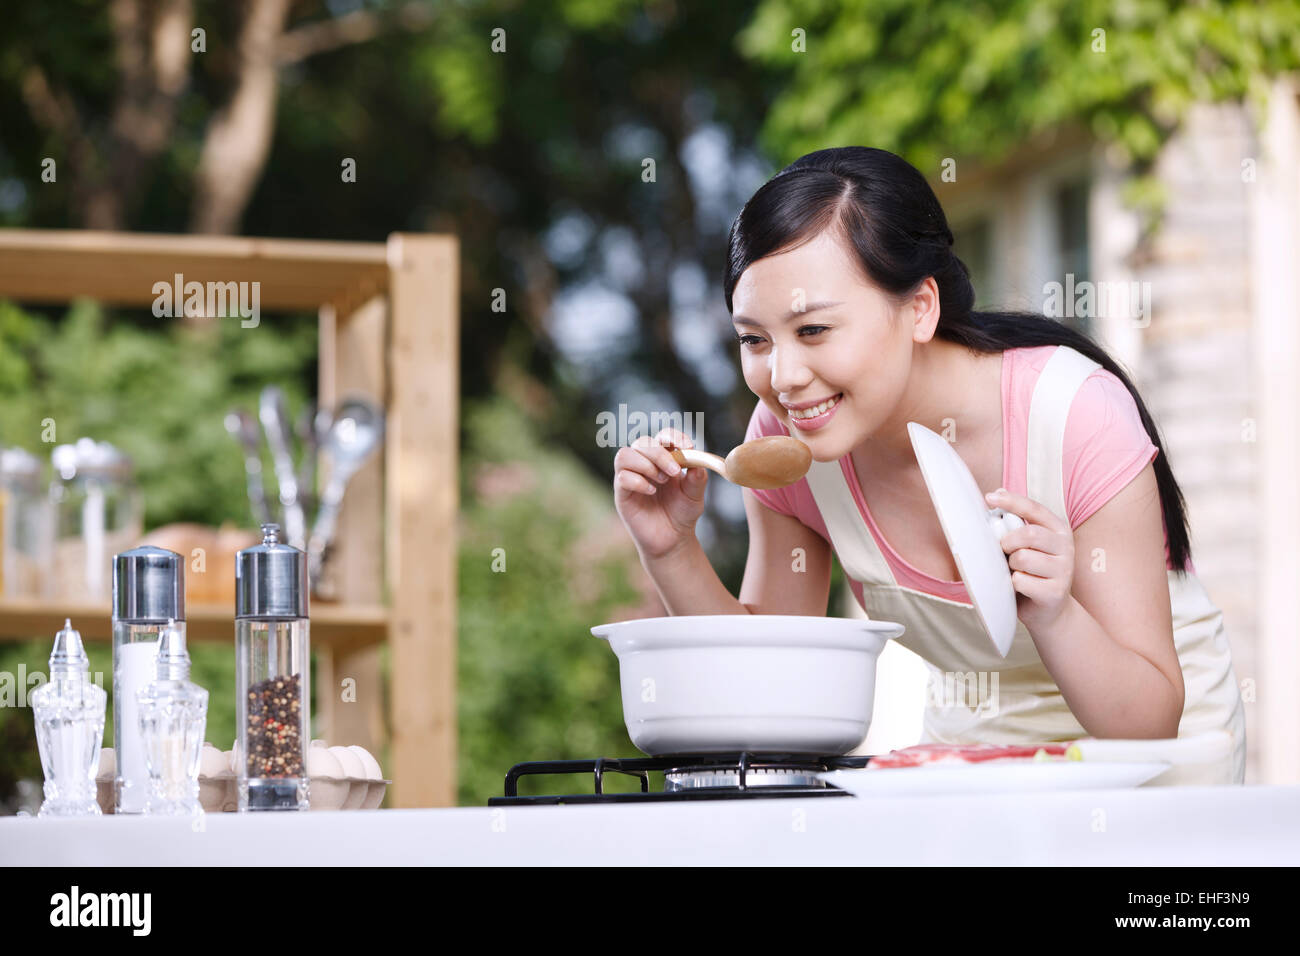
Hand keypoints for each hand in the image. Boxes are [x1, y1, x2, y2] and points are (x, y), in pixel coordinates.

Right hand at [613, 428, 708, 560]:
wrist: (672, 540)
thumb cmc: (682, 513)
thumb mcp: (695, 495)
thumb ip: (697, 478)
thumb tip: (697, 462)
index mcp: (664, 458)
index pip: (662, 436)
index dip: (673, 436)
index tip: (687, 447)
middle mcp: (644, 464)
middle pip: (642, 442)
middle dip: (659, 454)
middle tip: (675, 472)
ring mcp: (630, 477)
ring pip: (625, 454)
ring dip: (645, 464)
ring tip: (661, 481)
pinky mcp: (622, 493)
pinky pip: (622, 477)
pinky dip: (638, 481)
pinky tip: (651, 492)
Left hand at [985, 488, 1075, 632]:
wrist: (1049, 610)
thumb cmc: (1032, 572)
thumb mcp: (1027, 544)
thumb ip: (1015, 523)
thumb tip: (996, 494)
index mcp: (1058, 530)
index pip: (1034, 509)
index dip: (1011, 501)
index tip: (989, 497)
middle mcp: (1066, 547)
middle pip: (1029, 534)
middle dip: (1008, 541)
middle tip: (1004, 551)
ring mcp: (1064, 570)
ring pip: (1022, 558)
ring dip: (1010, 565)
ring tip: (1015, 571)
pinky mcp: (1055, 592)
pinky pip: (1021, 581)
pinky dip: (1013, 583)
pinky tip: (1021, 587)